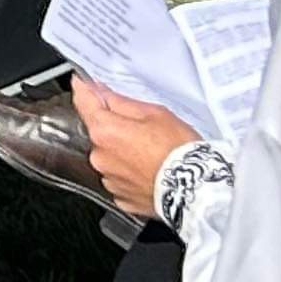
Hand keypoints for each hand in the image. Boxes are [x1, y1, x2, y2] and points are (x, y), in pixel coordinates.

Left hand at [71, 77, 200, 215]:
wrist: (197, 191)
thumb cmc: (179, 152)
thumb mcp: (155, 114)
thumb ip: (122, 102)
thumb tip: (102, 93)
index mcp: (104, 131)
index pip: (83, 102)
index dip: (84, 90)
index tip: (83, 83)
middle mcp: (100, 157)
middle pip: (99, 132)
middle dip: (114, 127)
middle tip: (143, 129)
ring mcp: (110, 180)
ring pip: (110, 157)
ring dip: (123, 153)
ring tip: (152, 154)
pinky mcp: (122, 198)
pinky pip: (120, 178)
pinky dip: (131, 174)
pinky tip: (150, 171)